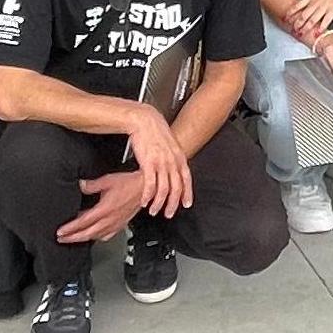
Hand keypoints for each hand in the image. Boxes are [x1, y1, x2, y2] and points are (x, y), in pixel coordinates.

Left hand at [56, 169, 146, 245]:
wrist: (145, 189)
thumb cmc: (130, 184)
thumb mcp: (108, 180)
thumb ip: (92, 184)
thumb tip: (80, 184)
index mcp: (104, 210)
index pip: (83, 222)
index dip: (70, 229)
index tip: (60, 232)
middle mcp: (109, 220)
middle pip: (87, 234)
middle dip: (72, 238)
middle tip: (62, 239)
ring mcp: (115, 224)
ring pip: (96, 237)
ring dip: (83, 239)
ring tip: (74, 239)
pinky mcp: (121, 225)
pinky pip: (107, 236)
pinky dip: (98, 238)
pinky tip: (95, 237)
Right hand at [122, 103, 193, 218]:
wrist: (144, 120)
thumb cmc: (154, 131)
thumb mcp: (169, 144)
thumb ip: (172, 157)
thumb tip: (173, 168)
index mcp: (178, 156)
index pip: (186, 178)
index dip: (187, 193)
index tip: (186, 204)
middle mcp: (172, 161)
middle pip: (176, 187)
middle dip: (173, 203)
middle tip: (169, 213)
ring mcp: (161, 162)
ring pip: (164, 189)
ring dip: (159, 203)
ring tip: (154, 210)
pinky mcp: (149, 163)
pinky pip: (150, 184)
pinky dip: (148, 196)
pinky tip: (144, 201)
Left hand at [287, 0, 332, 39]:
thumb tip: (303, 4)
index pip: (297, 6)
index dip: (290, 14)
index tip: (286, 19)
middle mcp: (315, 3)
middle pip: (303, 16)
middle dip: (297, 24)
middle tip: (293, 30)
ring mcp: (323, 7)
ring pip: (312, 20)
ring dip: (306, 28)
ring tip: (302, 34)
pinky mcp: (332, 10)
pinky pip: (325, 21)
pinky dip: (320, 28)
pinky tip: (317, 33)